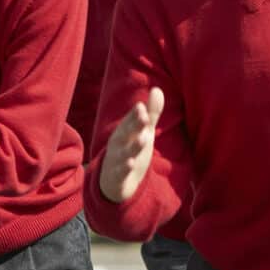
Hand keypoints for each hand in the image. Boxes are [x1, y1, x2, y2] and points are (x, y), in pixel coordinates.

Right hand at [100, 88, 163, 203]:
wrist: (112, 180)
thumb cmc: (130, 149)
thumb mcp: (142, 132)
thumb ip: (151, 113)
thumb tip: (157, 89)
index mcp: (124, 132)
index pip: (129, 121)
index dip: (135, 115)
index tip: (142, 107)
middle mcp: (119, 144)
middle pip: (126, 133)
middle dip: (134, 125)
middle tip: (144, 116)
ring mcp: (117, 160)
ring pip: (125, 153)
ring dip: (133, 147)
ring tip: (144, 139)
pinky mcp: (118, 177)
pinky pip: (120, 173)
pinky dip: (124, 169)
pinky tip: (130, 164)